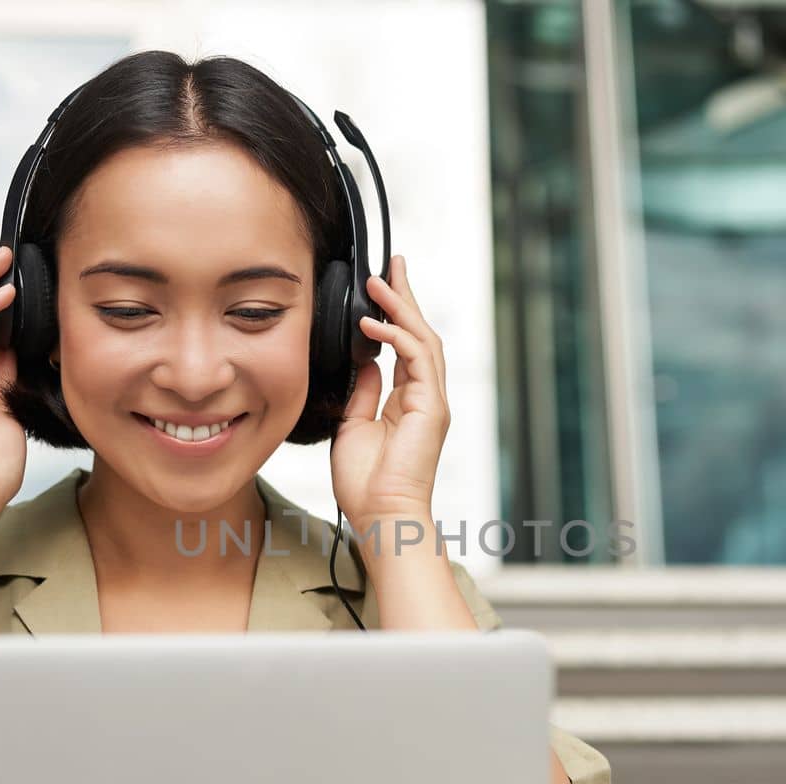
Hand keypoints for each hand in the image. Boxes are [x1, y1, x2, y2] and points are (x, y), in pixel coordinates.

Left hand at [330, 255, 449, 533]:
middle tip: (391, 264)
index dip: (394, 314)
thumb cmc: (366, 485)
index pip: (405, 346)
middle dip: (405, 297)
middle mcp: (425, 397)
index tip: (380, 287)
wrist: (381, 516)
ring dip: (400, 307)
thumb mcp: (353, 427)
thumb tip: (364, 364)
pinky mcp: (431, 407)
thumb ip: (363, 393)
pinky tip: (372, 324)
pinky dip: (396, 337)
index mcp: (408, 402)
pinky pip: (417, 359)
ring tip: (378, 281)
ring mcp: (432, 401)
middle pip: (420, 333)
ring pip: (422, 339)